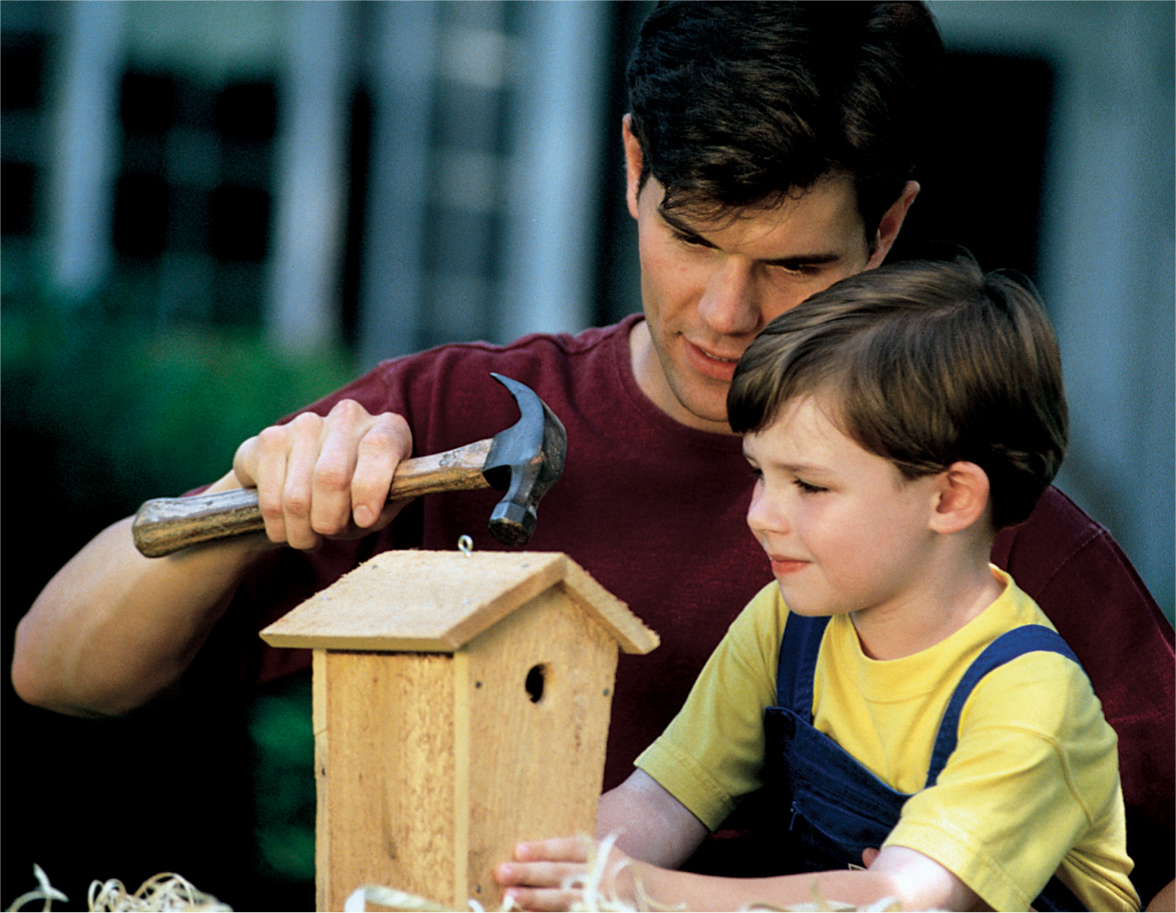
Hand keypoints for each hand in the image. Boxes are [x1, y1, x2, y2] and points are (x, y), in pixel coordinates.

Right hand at [233, 399, 412, 549]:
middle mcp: (347, 416)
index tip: (364, 521)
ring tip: (310, 537)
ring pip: (297, 495)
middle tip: (331, 533)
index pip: (379, 447)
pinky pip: (269, 496)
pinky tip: (288, 529)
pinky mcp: (271, 437)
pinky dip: (278, 526)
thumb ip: (382, 508)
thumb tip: (363, 515)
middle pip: (331, 476)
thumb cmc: (361, 499)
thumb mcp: (383, 507)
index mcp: (388, 428)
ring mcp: (306, 423)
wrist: (317, 485)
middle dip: (330, 520)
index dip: (369, 488)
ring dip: (301, 531)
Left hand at [495, 836, 636, 911]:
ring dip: (535, 900)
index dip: (544, 849)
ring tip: (510, 896)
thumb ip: (572, 853)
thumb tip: (523, 851)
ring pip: (565, 902)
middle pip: (563, 875)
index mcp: (602, 853)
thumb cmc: (612, 872)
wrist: (652, 899)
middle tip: (502, 871)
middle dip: (531, 874)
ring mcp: (604, 902)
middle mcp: (603, 877)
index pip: (570, 848)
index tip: (518, 849)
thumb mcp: (602, 855)